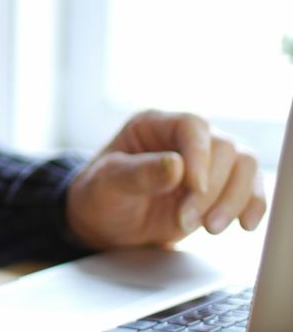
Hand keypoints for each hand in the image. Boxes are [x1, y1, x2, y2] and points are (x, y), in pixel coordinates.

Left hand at [66, 111, 266, 249]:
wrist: (105, 222)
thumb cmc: (100, 195)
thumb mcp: (108, 184)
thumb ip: (138, 173)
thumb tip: (176, 165)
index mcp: (153, 124)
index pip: (191, 126)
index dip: (200, 155)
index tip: (194, 187)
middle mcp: (183, 137)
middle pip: (224, 148)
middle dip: (212, 189)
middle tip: (188, 221)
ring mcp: (205, 161)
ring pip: (244, 165)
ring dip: (235, 199)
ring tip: (210, 228)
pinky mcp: (218, 186)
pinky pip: (250, 187)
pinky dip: (253, 205)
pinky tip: (245, 224)